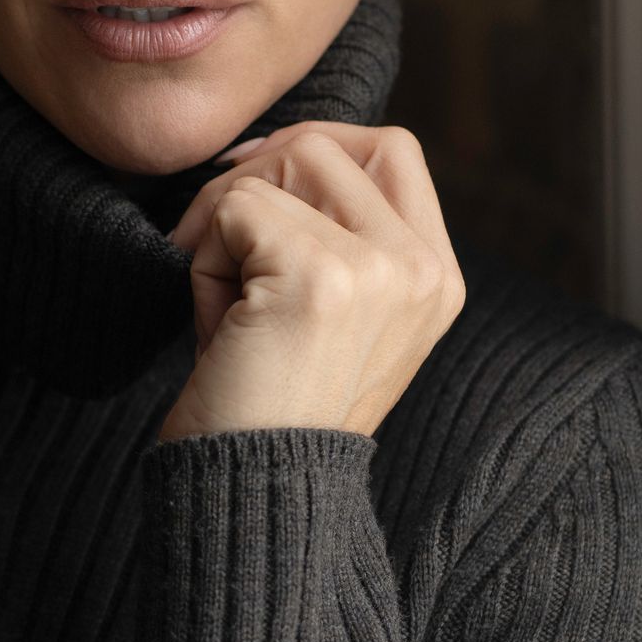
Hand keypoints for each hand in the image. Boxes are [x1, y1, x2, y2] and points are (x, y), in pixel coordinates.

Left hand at [158, 120, 464, 444]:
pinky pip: (236, 210)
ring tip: (225, 301)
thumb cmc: (270, 407)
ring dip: (226, 223)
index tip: (252, 184)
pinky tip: (216, 324)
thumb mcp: (332, 316)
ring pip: (280, 169)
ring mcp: (378, 270)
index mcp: (437, 278)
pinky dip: (203, 261)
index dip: (312, 147)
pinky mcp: (319, 278)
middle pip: (328, 146)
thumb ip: (337, 235)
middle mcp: (421, 270)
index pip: (392, 150)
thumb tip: (274, 152)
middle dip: (254, 179)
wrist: (256, 494)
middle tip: (212, 242)